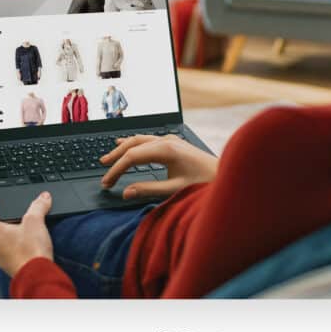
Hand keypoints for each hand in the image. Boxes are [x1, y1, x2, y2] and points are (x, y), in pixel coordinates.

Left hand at [0, 192, 53, 276]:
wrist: (37, 276)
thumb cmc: (31, 252)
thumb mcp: (36, 221)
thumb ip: (38, 206)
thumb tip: (43, 197)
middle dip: (3, 217)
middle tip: (11, 210)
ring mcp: (1, 256)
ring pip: (3, 239)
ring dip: (11, 232)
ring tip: (23, 227)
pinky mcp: (9, 265)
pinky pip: (10, 251)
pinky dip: (17, 245)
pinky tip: (27, 244)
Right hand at [99, 134, 217, 198]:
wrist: (227, 175)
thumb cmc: (205, 182)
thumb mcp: (175, 189)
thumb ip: (148, 190)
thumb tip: (126, 192)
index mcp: (166, 150)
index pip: (132, 157)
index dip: (116, 170)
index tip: (107, 183)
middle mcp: (167, 141)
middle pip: (133, 145)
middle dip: (116, 158)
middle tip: (102, 171)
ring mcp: (171, 140)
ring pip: (139, 140)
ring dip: (123, 149)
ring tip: (108, 158)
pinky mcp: (174, 143)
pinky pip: (148, 139)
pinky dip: (134, 143)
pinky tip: (126, 144)